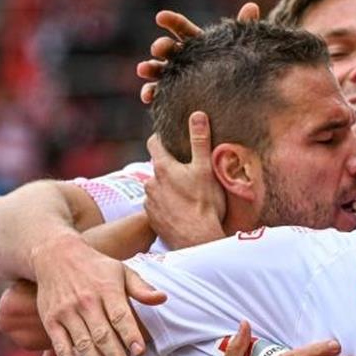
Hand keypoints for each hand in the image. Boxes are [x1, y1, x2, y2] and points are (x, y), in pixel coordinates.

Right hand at [32, 236, 166, 355]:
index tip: (140, 351)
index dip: (130, 334)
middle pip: (102, 335)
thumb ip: (141, 288)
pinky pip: (61, 347)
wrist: (54, 255)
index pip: (120, 315)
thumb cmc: (95, 266)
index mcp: (107, 289)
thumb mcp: (120, 270)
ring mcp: (67, 312)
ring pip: (83, 344)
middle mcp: (86, 302)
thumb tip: (163, 298)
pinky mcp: (51, 321)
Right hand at [137, 2, 260, 103]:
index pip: (180, 27)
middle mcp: (181, 57)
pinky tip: (147, 96)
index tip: (161, 17)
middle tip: (157, 48)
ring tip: (142, 69)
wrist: (235, 96)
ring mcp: (173, 76)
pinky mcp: (170, 94)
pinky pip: (157, 92)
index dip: (171, 21)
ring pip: (157, 69)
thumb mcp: (240, 47)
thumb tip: (252, 6)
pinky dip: (149, 92)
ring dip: (149, 68)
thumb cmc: (235, 67)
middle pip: (167, 48)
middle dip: (160, 47)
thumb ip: (244, 27)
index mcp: (195, 42)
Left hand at [145, 112, 225, 248]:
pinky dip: (166, 206)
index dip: (161, 138)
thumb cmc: (204, 204)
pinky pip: (157, 207)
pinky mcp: (152, 220)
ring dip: (168, 189)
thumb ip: (200, 140)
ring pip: (157, 188)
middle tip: (188, 173)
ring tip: (187, 196)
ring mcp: (149, 203)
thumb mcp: (206, 169)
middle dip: (170, 168)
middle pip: (158, 168)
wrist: (197, 240)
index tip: (169, 138)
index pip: (154, 143)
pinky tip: (181, 212)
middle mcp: (150, 183)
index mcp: (162, 168)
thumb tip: (197, 115)